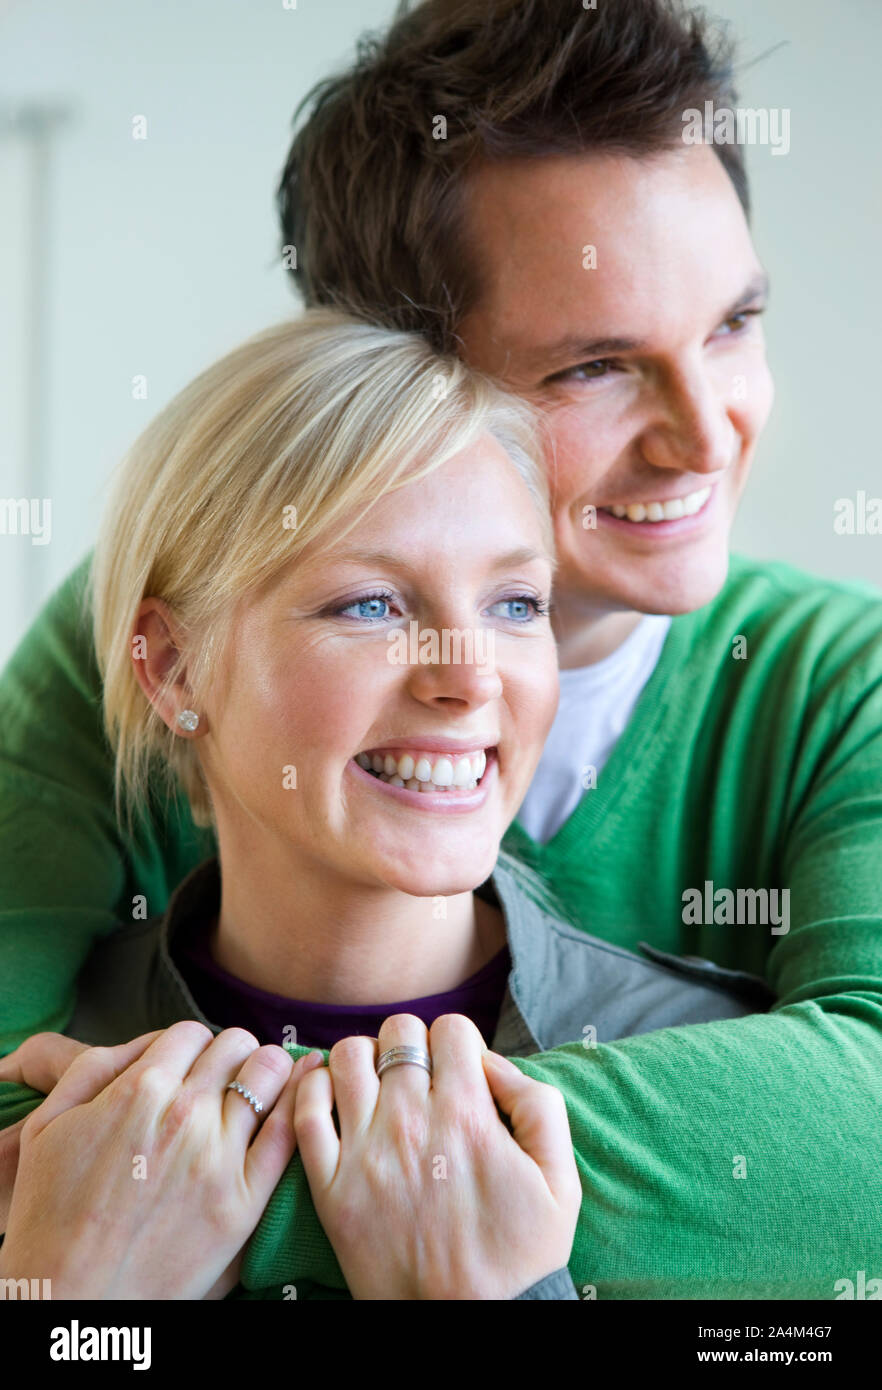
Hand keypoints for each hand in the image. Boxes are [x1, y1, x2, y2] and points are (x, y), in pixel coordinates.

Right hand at [0, 1021, 322, 1298]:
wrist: (70, 1299)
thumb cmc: (50, 1217)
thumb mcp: (50, 1124)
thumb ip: (95, 1068)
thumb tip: (145, 1044)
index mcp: (139, 1090)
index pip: (190, 1033)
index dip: (189, 1047)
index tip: (190, 1067)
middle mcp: (185, 1114)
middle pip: (235, 1045)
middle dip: (229, 1055)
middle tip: (225, 1078)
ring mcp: (219, 1157)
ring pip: (269, 1074)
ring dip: (268, 1071)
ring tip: (261, 1086)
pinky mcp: (244, 1201)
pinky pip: (288, 1133)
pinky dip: (300, 1105)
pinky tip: (302, 1098)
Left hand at [294, 1013, 581, 1299]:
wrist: (465, 1324)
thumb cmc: (517, 1256)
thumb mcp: (561, 1182)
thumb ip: (539, 1106)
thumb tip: (493, 1063)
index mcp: (468, 1115)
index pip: (451, 1028)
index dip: (458, 1042)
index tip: (458, 1070)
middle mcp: (412, 1122)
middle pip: (398, 1031)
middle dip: (412, 1043)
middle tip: (418, 1075)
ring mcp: (365, 1152)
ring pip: (347, 1057)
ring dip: (364, 1059)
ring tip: (376, 1083)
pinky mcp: (329, 1185)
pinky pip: (305, 1110)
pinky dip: (313, 1089)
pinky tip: (332, 1098)